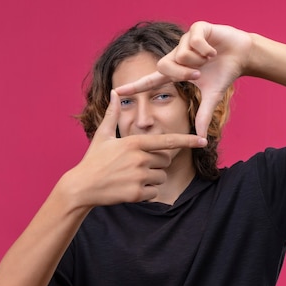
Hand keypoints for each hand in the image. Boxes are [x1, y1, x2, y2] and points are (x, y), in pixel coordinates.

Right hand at [71, 90, 206, 205]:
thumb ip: (113, 114)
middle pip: (165, 161)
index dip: (187, 141)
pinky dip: (145, 193)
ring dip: (151, 179)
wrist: (81, 186)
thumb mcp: (103, 135)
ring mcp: (138, 176)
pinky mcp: (136, 193)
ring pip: (160, 177)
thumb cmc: (93, 160)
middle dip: (157, 164)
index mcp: (134, 142)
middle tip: (136, 166)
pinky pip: (154, 193)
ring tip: (131, 178)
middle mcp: (139, 158)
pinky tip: (129, 189)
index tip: (203, 141)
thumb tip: (115, 92)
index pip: (167, 141)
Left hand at [115, 21, 252, 137]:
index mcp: (176, 71)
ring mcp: (185, 40)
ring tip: (210, 58)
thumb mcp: (212, 97)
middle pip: (164, 66)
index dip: (135, 86)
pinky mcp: (197, 28)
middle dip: (182, 73)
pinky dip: (206, 49)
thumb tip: (201, 138)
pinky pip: (194, 41)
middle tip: (198, 75)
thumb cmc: (223, 73)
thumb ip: (203, 116)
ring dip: (198, 60)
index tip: (117, 91)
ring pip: (180, 54)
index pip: (150, 80)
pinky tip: (213, 51)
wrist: (242, 55)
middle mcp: (176, 54)